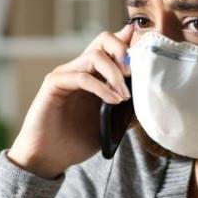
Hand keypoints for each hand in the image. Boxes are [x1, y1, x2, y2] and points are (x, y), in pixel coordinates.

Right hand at [8, 25, 132, 178]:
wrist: (49, 157)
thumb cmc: (76, 141)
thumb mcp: (110, 124)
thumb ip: (126, 108)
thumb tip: (149, 98)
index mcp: (94, 75)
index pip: (112, 46)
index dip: (130, 45)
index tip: (146, 59)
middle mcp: (79, 69)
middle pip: (104, 39)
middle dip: (123, 52)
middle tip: (134, 75)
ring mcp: (66, 74)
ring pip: (95, 55)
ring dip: (115, 74)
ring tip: (124, 96)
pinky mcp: (54, 83)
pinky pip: (81, 77)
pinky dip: (101, 87)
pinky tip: (112, 101)